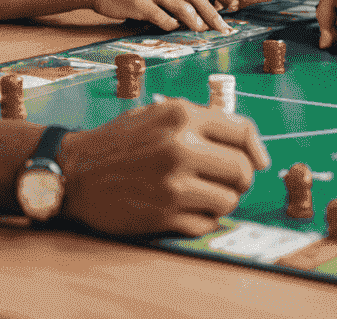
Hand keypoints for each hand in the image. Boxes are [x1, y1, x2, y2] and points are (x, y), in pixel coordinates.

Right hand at [57, 98, 270, 237]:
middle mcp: (181, 147)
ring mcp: (172, 184)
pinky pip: (205, 223)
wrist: (75, 172)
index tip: (260, 162)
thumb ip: (201, 121)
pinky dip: (204, 219)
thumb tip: (248, 144)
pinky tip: (189, 209)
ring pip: (228, 200)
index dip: (257, 148)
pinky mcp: (162, 216)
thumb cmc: (122, 140)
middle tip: (231, 182)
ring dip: (223, 201)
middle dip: (242, 178)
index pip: (243, 131)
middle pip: (242, 170)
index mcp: (183, 116)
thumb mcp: (160, 113)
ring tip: (207, 194)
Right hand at [87, 0, 231, 34]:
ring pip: (181, 8)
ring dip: (195, 22)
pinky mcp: (139, 2)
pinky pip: (162, 18)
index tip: (224, 18)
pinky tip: (173, 28)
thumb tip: (197, 11)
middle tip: (223, 29)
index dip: (212, 5)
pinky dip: (171, 25)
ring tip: (202, 30)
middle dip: (211, 15)